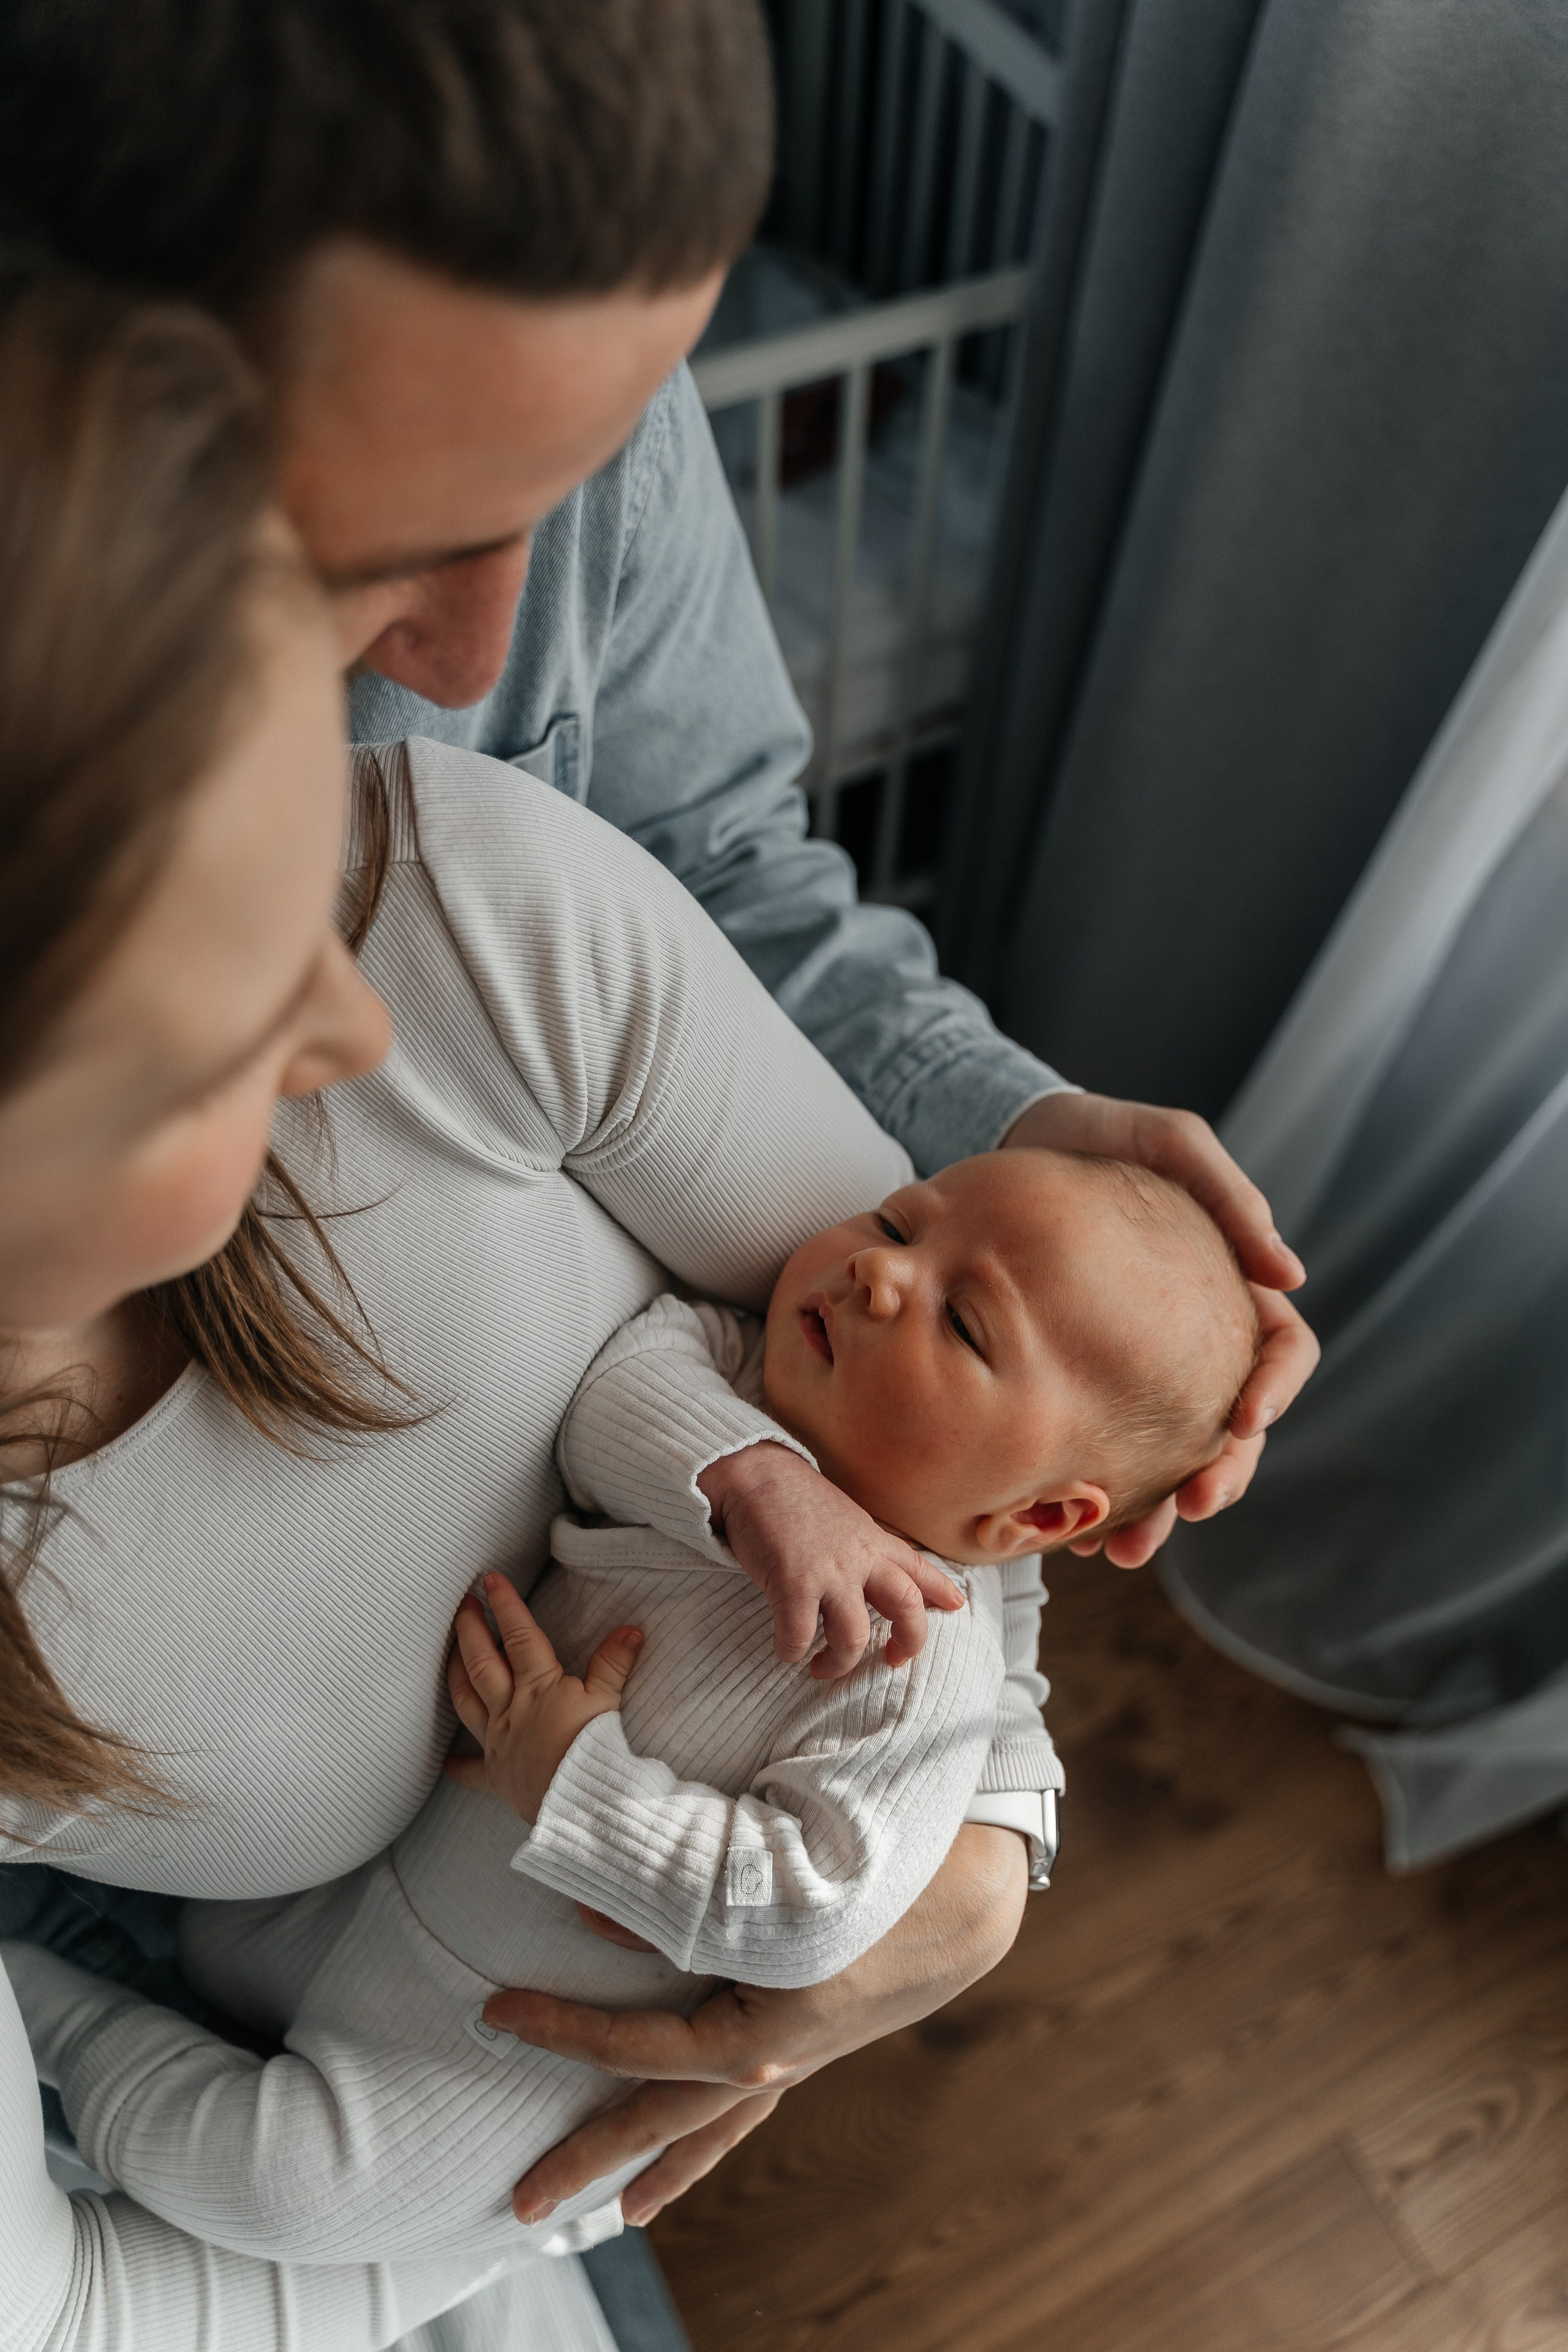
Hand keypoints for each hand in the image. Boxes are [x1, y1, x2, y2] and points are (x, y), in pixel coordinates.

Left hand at [443, 1572, 642, 1823]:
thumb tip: (632, 1629)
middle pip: (482, 1662)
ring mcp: (500, 1741)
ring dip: (456, 1673)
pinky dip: (458, 1765)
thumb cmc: (595, 1751)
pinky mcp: (497, 1775)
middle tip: (462, 1604)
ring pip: (468, 1701)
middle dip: (470, 1629)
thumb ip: (614, 1662)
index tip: (490, 1580)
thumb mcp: (608, 1701)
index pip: (520, 1636)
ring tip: (449, 1653)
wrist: (580, 1803)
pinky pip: (471, 1770)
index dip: (505, 1605)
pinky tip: (445, 1761)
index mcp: (539, 1686)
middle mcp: (512, 1709)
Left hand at [485, 1820, 1027, 2224]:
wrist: (966, 1896)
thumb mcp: (770, 1884)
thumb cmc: (870, 1875)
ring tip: (608, 2214)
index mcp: (754, 2033)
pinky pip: (742, 2113)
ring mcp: (791, 2064)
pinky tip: (671, 2180)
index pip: (631, 2045)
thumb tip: (586, 1915)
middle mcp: (768, 2064)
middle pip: (658, 2119)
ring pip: (704, 2131)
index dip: (559, 2032)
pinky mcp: (808, 2048)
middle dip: (586, 2158)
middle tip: (516, 2204)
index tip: (495, 2014)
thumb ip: (676, 1899)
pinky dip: (701, 2146)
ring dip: (649, 2166)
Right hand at [697, 1440, 962, 1676]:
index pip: (919, 1568)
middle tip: (894, 1661)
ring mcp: (828, 1573)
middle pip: (906, 1607)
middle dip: (909, 1642)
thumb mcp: (844, 1518)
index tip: (956, 1606)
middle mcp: (859, 1559)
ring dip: (840, 1662)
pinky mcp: (792, 1584)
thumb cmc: (792, 1496)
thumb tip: (872, 1567)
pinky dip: (792, 1650)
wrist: (753, 1473)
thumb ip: (861, 1545)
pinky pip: (799, 1635)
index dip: (941, 1590)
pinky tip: (786, 1649)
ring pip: (854, 1637)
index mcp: (872, 1541)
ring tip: (822, 1667)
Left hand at [1004, 1091, 1319, 1565]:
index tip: (1245, 1421)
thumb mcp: (1165, 1141)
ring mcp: (1138, 1367)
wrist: (1010, 1143)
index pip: (1281, 1353)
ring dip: (1152, 1512)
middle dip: (1219, 1477)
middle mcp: (1194, 1341)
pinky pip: (1094, 1447)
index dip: (1274, 1392)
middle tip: (1191, 1509)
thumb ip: (1227, 1193)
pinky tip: (1066, 1527)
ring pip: (1164, 1458)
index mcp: (1232, 1289)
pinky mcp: (1078, 1379)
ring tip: (1119, 1550)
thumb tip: (1287, 1273)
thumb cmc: (1101, 1135)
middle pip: (1230, 1430)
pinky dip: (1088, 1492)